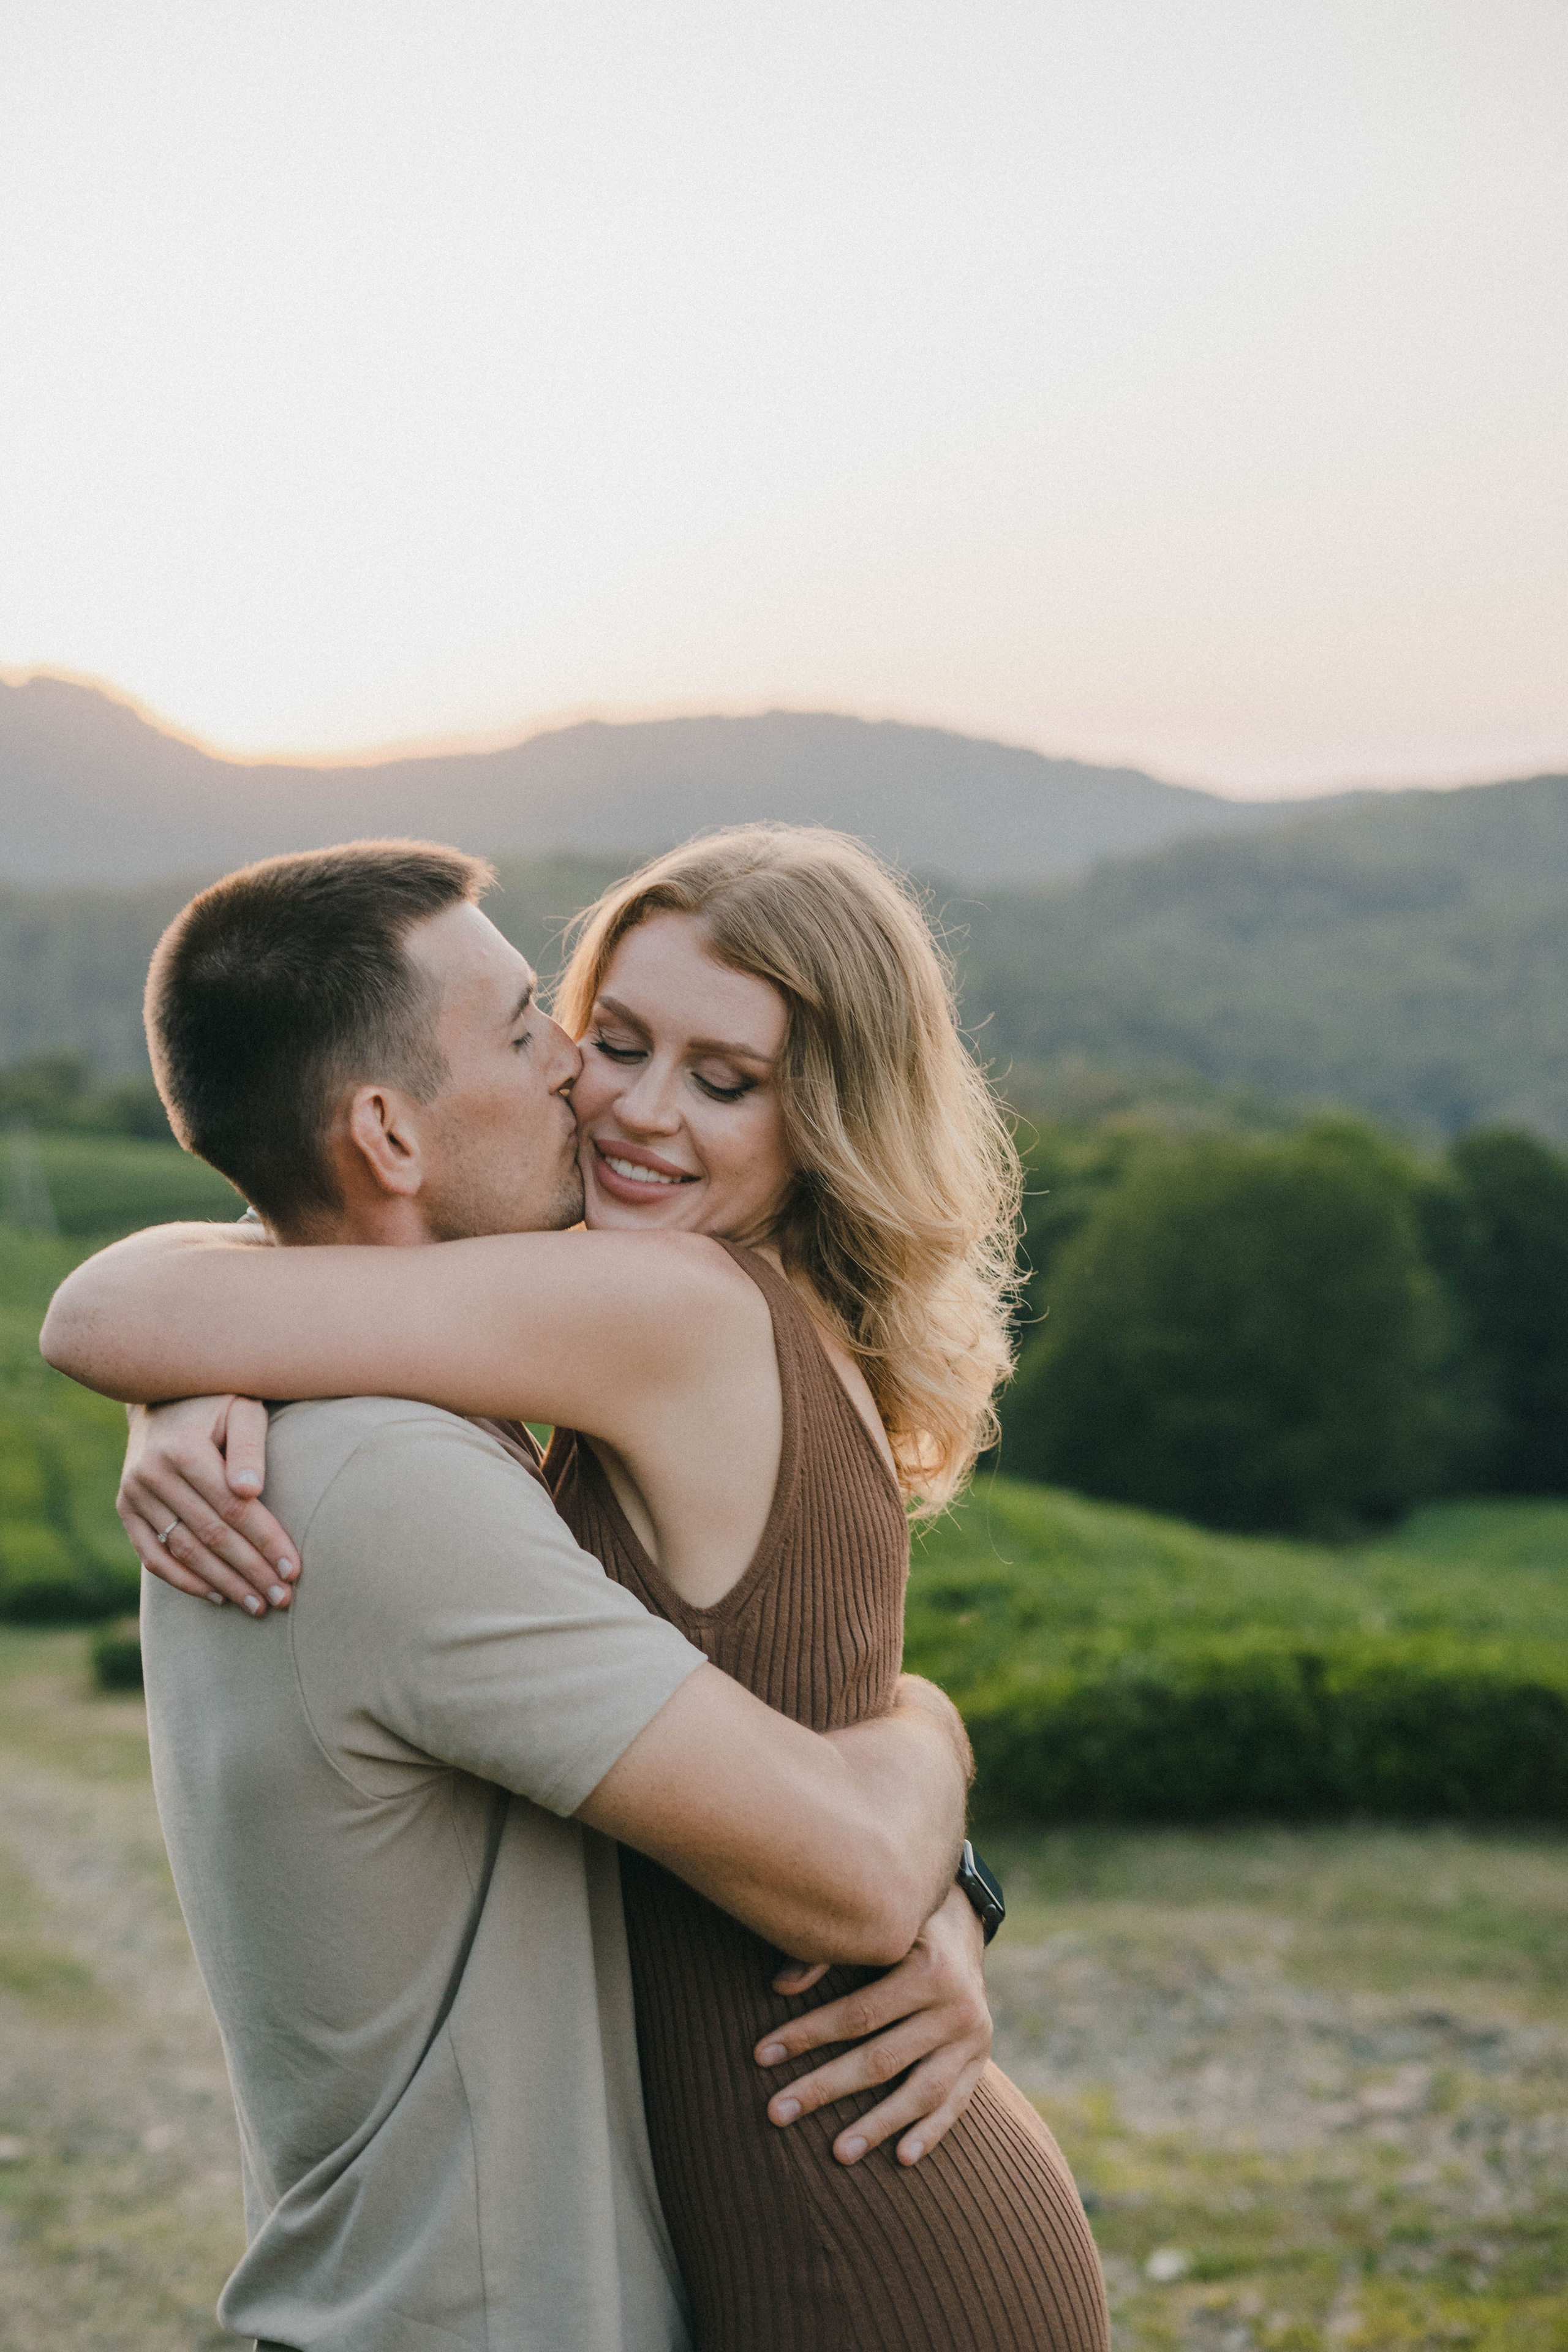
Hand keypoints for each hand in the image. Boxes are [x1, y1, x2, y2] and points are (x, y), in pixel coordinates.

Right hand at [118, 1395, 297, 1613]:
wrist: (162, 1392)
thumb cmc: (217, 1402)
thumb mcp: (242, 1408)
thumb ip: (250, 1445)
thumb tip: (250, 1489)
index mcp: (182, 1448)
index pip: (233, 1508)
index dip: (265, 1541)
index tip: (294, 1570)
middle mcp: (151, 1474)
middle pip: (210, 1534)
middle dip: (250, 1570)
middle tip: (283, 1598)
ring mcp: (133, 1493)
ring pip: (183, 1551)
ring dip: (223, 1583)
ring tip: (258, 1605)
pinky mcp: (126, 1508)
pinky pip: (153, 1556)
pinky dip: (185, 1581)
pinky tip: (218, 1596)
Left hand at [756, 1884, 991, 2166]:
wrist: (964, 1928)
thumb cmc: (901, 1929)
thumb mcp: (876, 1928)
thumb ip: (830, 1953)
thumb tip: (780, 1986)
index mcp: (928, 1970)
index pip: (858, 2014)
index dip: (808, 2035)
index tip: (761, 2055)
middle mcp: (956, 2007)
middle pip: (882, 2059)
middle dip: (824, 2087)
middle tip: (776, 2112)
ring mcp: (973, 2038)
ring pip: (921, 2091)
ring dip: (878, 2125)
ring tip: (837, 2154)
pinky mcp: (980, 2060)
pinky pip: (955, 2104)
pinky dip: (930, 2133)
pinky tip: (900, 2158)